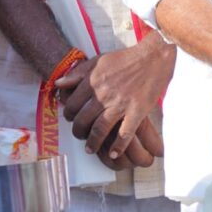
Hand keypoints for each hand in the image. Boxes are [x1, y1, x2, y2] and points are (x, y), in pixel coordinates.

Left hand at [57, 36, 172, 168]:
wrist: (153, 57)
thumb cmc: (125, 59)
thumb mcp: (97, 60)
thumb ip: (77, 73)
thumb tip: (58, 83)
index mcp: (93, 82)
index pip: (73, 105)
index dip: (69, 115)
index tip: (72, 120)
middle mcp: (103, 95)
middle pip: (83, 120)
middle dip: (78, 131)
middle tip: (80, 135)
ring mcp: (120, 104)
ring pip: (100, 129)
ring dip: (93, 143)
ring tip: (90, 149)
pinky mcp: (137, 111)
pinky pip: (125, 134)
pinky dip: (118, 146)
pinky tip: (113, 153)